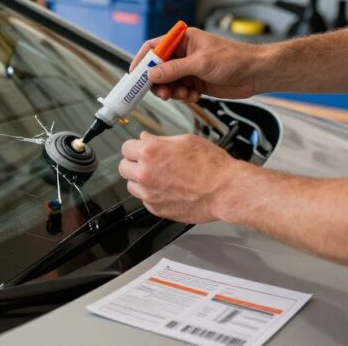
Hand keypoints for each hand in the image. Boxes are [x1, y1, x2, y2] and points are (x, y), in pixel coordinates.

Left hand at [118, 132, 238, 223]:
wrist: (224, 190)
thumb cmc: (211, 165)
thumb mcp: (185, 140)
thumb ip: (160, 140)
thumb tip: (145, 138)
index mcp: (150, 152)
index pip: (125, 148)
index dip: (135, 148)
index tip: (140, 150)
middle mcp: (145, 173)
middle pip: (123, 167)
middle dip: (134, 164)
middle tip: (149, 164)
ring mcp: (149, 193)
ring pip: (131, 186)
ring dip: (140, 181)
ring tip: (160, 178)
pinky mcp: (156, 209)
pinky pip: (145, 200)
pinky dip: (152, 195)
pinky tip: (168, 190)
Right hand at [130, 27, 263, 102]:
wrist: (256, 73)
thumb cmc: (235, 59)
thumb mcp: (201, 63)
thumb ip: (174, 69)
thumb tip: (152, 74)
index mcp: (183, 40)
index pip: (154, 47)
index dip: (142, 60)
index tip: (135, 75)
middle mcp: (184, 54)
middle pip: (158, 68)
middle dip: (157, 82)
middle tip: (161, 92)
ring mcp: (189, 69)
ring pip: (168, 82)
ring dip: (171, 91)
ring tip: (182, 94)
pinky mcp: (196, 83)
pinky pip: (180, 91)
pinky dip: (183, 96)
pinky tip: (194, 96)